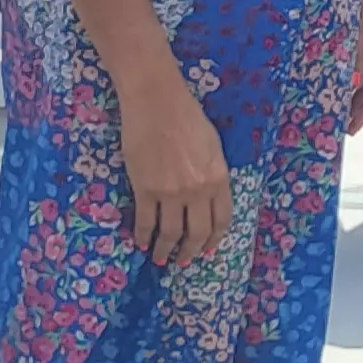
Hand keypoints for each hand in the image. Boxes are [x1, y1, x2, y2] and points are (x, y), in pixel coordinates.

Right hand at [115, 75, 232, 265]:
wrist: (157, 102)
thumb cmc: (187, 118)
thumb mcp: (213, 147)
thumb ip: (213, 174)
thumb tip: (209, 198)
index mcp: (219, 179)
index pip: (221, 221)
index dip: (213, 240)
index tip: (207, 250)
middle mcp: (198, 190)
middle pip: (196, 233)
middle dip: (190, 251)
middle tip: (183, 260)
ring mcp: (171, 192)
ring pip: (170, 233)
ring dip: (165, 250)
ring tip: (160, 258)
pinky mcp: (145, 189)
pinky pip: (145, 221)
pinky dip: (143, 235)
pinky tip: (141, 241)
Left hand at [347, 0, 362, 134]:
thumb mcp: (352, 18)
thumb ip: (353, 51)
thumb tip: (352, 81)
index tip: (355, 124)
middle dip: (362, 103)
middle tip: (345, 123)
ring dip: (356, 88)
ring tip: (339, 106)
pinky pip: (362, 55)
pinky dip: (352, 70)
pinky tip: (339, 76)